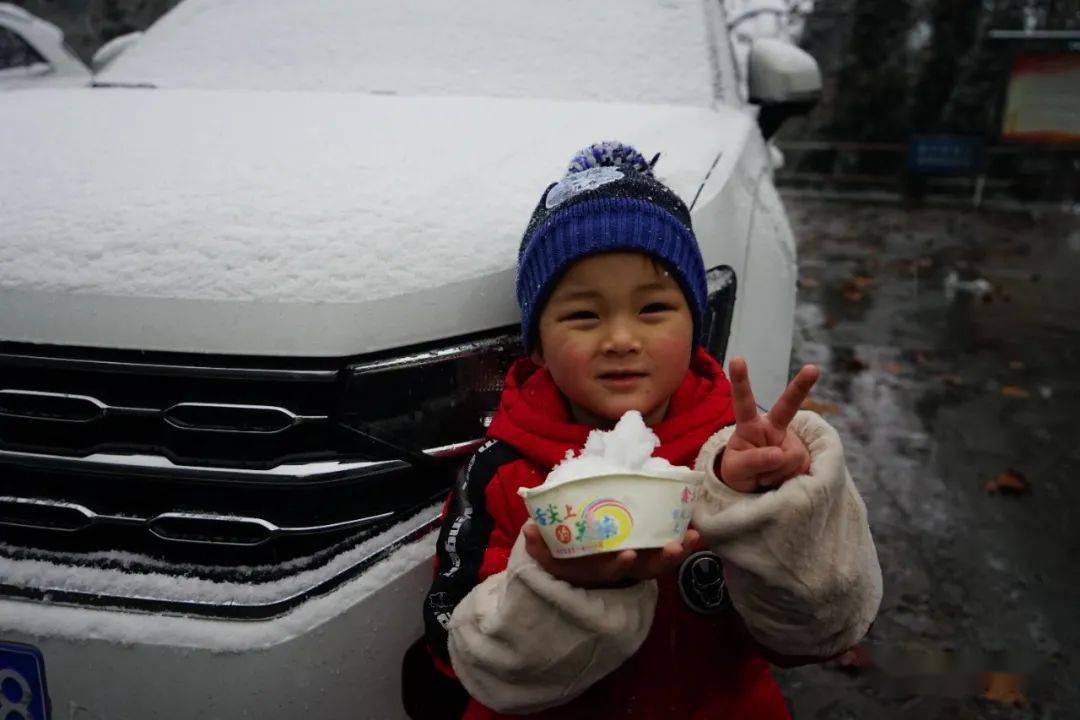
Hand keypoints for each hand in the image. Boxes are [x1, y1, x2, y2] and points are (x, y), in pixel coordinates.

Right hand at [523, 522, 699, 588]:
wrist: (574, 564)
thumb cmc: (562, 553)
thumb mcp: (546, 552)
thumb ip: (538, 542)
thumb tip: (529, 528)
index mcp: (596, 568)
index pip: (609, 569)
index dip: (619, 564)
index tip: (629, 554)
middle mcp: (619, 569)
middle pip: (644, 569)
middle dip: (660, 560)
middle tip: (673, 547)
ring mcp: (636, 563)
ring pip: (659, 562)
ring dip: (677, 551)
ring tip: (694, 537)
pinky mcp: (646, 552)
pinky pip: (666, 551)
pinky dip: (682, 544)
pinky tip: (696, 530)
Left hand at [719, 357, 818, 492]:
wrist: (756, 488)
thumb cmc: (739, 471)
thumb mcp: (736, 469)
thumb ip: (752, 461)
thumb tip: (779, 454)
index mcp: (750, 425)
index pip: (744, 402)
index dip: (740, 381)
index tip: (736, 359)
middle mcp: (773, 428)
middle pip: (788, 405)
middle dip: (801, 386)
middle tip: (813, 368)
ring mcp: (790, 442)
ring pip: (785, 458)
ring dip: (771, 473)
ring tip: (763, 476)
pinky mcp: (803, 459)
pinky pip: (795, 471)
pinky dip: (783, 481)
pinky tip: (778, 479)